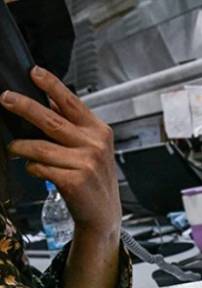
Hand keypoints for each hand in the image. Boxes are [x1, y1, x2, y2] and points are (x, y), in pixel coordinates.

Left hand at [2, 66, 120, 237]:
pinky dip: (33, 168)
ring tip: (15, 149)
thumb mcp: (93, 148)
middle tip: (6, 98)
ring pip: (39, 147)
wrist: (103, 213)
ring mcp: (86, 163)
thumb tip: (47, 100)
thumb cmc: (94, 179)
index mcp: (99, 131)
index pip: (72, 103)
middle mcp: (95, 145)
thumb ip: (74, 125)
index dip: (52, 85)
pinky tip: (37, 170)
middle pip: (51, 120)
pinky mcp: (74, 180)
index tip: (34, 72)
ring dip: (20, 147)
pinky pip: (40, 167)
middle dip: (24, 106)